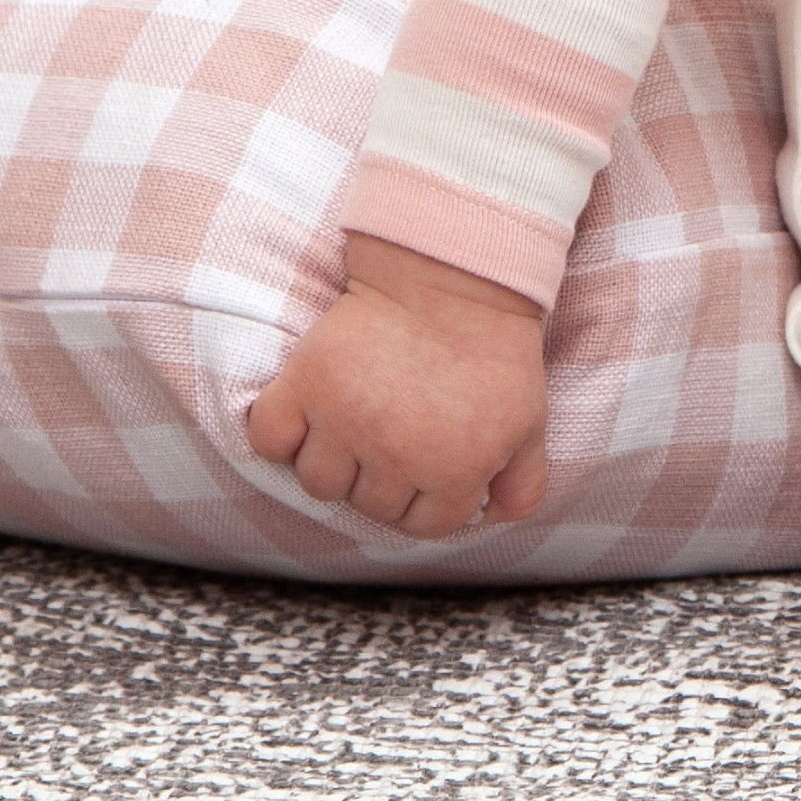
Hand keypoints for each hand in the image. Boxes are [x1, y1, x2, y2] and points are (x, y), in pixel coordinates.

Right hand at [246, 233, 549, 539]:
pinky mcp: (306, 383)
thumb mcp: (530, 419)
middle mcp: (396, 456)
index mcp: (454, 471)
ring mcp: (346, 421)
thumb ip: (523, 483)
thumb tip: (495, 518)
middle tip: (399, 431)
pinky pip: (270, 440)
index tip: (432, 461)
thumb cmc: (495, 348)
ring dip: (337, 460)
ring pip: (320, 483)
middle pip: (370, 506)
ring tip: (360, 419)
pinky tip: (312, 413)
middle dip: (387, 478)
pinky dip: (281, 434)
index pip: (426, 525)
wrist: (455, 274)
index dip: (431, 496)